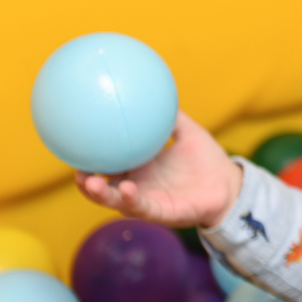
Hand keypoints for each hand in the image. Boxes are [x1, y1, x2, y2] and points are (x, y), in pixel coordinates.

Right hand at [76, 110, 242, 227]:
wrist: (229, 185)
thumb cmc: (207, 160)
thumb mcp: (188, 132)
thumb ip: (171, 115)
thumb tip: (156, 89)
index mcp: (138, 168)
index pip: (106, 164)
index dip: (88, 158)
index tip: (73, 144)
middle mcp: (137, 185)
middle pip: (102, 186)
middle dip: (84, 181)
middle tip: (73, 168)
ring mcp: (147, 201)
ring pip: (116, 200)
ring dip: (100, 194)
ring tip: (89, 182)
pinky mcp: (162, 213)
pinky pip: (143, 208)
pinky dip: (132, 200)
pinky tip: (126, 188)